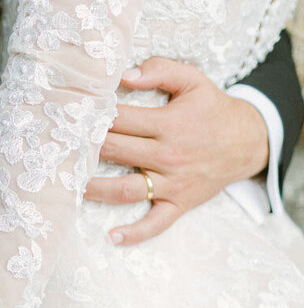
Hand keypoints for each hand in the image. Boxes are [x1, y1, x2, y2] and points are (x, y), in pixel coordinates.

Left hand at [84, 56, 269, 245]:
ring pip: (127, 190)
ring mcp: (172, 183)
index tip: (71, 116)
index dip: (95, 117)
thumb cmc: (212, 110)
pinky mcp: (178, 203)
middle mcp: (168, 155)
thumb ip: (160, 70)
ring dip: (96, 190)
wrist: (248, 141)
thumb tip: (124, 75)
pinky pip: (155, 223)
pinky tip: (112, 237)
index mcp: (168, 123)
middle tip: (60, 148)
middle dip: (87, 148)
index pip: (121, 119)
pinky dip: (134, 233)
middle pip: (117, 151)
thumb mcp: (193, 80)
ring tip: (70, 187)